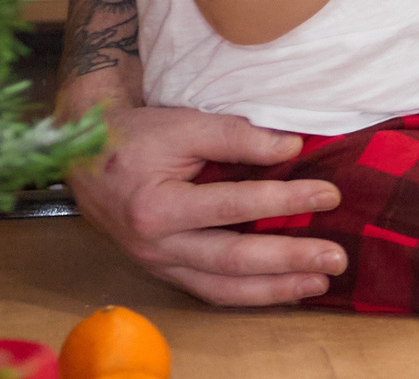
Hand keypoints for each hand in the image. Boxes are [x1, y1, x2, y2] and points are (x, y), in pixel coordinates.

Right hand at [67, 104, 345, 305]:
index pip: (234, 206)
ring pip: (221, 288)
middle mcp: (156, 246)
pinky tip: (283, 289)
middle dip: (288, 260)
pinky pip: (209, 291)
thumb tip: (292, 149)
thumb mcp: (184, 125)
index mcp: (157, 207)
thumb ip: (237, 136)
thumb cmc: (135, 137)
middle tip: (334, 258)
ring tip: (318, 283)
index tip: (328, 194)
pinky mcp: (163, 270)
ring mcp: (158, 264)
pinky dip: (248, 294)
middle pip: (232, 260)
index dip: (285, 200)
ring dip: (274, 289)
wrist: (84, 157)